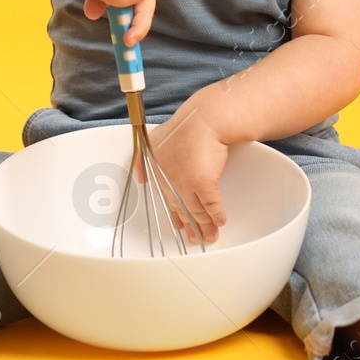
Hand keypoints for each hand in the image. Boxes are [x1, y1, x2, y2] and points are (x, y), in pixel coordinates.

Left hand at [145, 105, 228, 244]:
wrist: (205, 120)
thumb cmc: (184, 126)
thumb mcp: (155, 140)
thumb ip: (143, 158)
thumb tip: (139, 177)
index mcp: (158, 174)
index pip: (166, 200)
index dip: (175, 216)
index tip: (180, 226)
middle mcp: (170, 182)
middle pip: (181, 209)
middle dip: (190, 226)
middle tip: (196, 238)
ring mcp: (187, 185)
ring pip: (197, 211)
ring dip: (205, 226)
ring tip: (211, 236)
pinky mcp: (205, 184)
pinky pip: (212, 206)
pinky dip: (217, 216)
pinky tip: (220, 222)